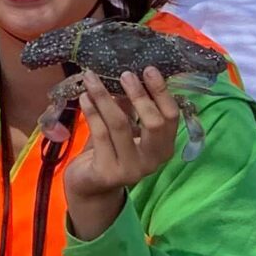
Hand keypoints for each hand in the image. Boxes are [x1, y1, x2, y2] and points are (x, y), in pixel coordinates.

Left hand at [63, 69, 183, 240]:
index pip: (171, 116)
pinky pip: (100, 134)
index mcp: (164, 146)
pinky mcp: (108, 172)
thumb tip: (128, 72)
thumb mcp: (124, 127)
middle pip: (154, 123)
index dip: (161, 92)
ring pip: (121, 125)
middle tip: (124, 74)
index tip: (148, 69)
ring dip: (105, 97)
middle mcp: (153, 160)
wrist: (90, 186)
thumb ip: (129, 106)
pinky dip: (91, 111)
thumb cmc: (111, 149)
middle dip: (139, 95)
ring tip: (92, 77)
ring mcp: (132, 169)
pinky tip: (84, 97)